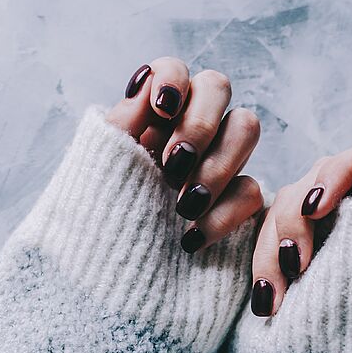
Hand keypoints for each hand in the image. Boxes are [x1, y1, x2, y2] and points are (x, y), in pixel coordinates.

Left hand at [106, 57, 262, 252]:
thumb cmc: (99, 221)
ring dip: (218, 163)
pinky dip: (224, 213)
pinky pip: (252, 190)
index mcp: (152, 117)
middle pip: (218, 87)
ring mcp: (219, 162)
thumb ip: (122, 125)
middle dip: (199, 122)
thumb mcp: (102, 171)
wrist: (113, 281)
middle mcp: (190, 129)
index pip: (174, 71)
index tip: (160, 110)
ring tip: (184, 204)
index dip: (174, 79)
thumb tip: (147, 81)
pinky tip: (191, 238)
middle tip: (173, 164)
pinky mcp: (239, 202)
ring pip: (246, 127)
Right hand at [250, 137, 351, 315]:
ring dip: (271, 256)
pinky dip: (265, 269)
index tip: (316, 211)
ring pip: (277, 214)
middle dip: (293, 226)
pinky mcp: (290, 229)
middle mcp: (340, 181)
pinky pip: (267, 240)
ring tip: (274, 296)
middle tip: (295, 265)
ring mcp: (311, 204)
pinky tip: (265, 299)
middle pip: (305, 188)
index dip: (330, 180)